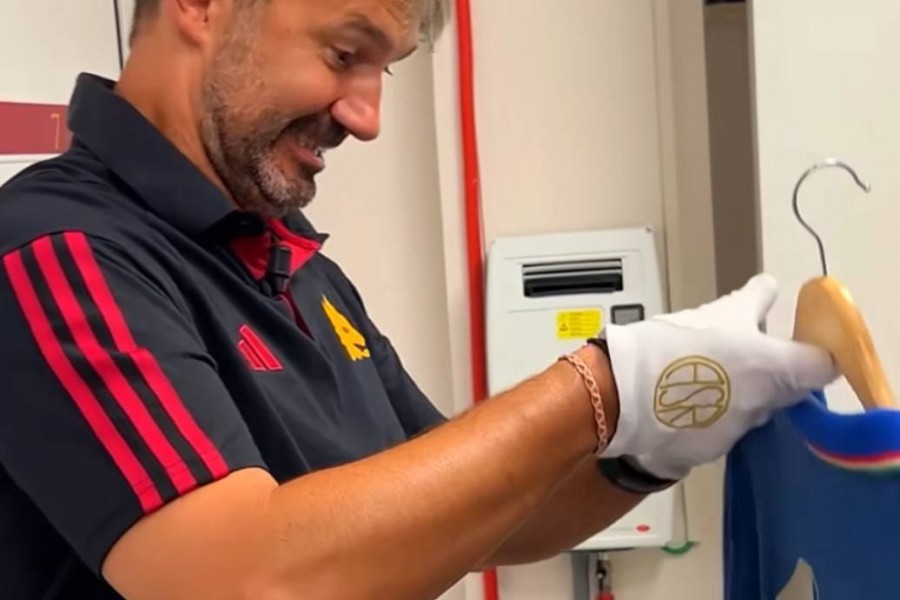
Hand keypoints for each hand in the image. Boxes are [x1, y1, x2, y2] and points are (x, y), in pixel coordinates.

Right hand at [600, 273, 837, 479]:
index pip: (824, 366)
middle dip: (775, 374)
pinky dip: (713, 416)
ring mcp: (740, 431)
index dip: (815, 353)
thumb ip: (753, 301)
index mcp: (776, 368)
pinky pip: (724, 429)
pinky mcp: (713, 451)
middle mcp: (767, 404)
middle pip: (790, 390)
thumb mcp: (717, 311)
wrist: (622, 391)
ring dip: (741, 395)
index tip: (798, 343)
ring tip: (706, 376)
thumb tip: (768, 287)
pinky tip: (688, 400)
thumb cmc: (671, 346)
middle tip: (744, 354)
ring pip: (755, 409)